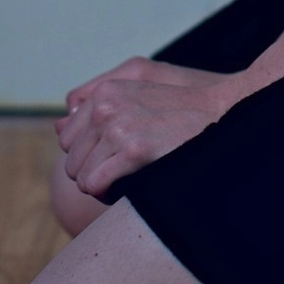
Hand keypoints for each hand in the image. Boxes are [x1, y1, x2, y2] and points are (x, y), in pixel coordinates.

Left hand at [54, 64, 240, 199]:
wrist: (225, 114)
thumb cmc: (184, 110)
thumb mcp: (139, 92)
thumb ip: (97, 104)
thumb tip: (58, 126)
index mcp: (106, 90)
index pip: (68, 135)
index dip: (88, 153)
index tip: (112, 159)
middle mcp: (106, 104)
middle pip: (71, 157)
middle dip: (92, 171)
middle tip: (120, 175)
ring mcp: (118, 125)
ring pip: (79, 175)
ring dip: (99, 185)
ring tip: (125, 182)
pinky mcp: (134, 148)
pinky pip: (94, 184)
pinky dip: (106, 194)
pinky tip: (126, 189)